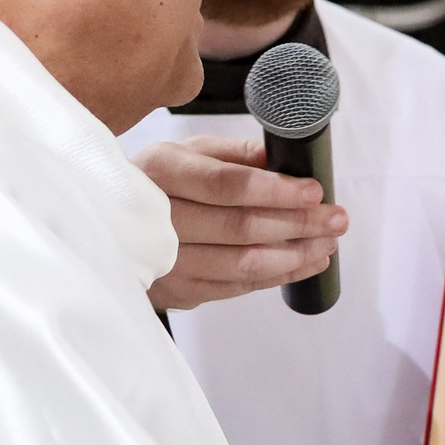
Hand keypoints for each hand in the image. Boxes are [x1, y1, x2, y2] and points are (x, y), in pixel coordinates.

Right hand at [133, 136, 345, 309]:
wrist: (106, 226)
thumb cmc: (156, 181)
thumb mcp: (186, 152)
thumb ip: (234, 155)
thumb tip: (282, 158)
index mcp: (161, 172)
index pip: (226, 185)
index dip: (275, 191)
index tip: (315, 191)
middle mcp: (158, 219)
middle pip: (240, 227)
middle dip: (299, 224)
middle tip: (337, 218)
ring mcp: (165, 262)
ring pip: (243, 264)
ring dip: (296, 255)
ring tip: (329, 242)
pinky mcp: (176, 291)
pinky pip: (237, 288)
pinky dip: (278, 276)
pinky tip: (307, 262)